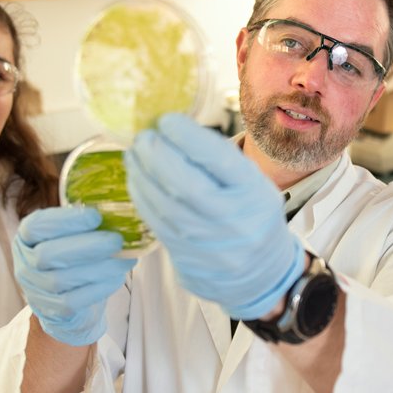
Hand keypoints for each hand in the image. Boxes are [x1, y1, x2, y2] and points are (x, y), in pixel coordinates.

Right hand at [12, 207, 136, 345]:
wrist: (69, 299)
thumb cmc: (74, 258)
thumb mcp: (74, 235)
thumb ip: (88, 224)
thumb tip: (119, 213)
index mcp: (28, 237)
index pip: (37, 226)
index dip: (65, 220)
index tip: (96, 216)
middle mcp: (25, 263)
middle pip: (47, 255)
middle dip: (86, 246)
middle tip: (116, 240)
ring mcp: (35, 289)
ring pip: (62, 280)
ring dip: (99, 268)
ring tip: (125, 259)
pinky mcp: (52, 310)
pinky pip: (73, 301)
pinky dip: (99, 288)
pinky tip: (116, 278)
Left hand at [124, 113, 304, 319]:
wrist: (259, 272)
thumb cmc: (251, 214)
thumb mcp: (251, 183)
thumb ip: (219, 160)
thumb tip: (172, 129)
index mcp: (254, 193)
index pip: (218, 160)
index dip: (187, 137)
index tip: (166, 120)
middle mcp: (233, 220)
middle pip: (184, 185)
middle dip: (156, 155)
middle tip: (143, 136)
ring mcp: (208, 244)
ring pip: (164, 206)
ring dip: (142, 175)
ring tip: (134, 153)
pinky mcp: (187, 259)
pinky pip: (156, 223)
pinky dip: (141, 196)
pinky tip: (136, 179)